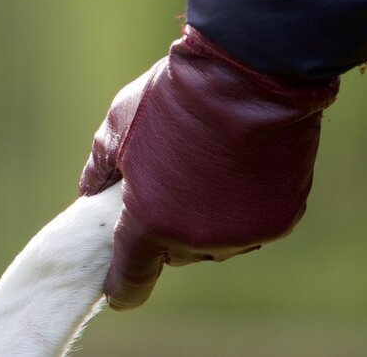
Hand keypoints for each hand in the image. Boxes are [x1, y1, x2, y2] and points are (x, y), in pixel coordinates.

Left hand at [80, 26, 338, 309]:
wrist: (247, 76)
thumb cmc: (172, 100)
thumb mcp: (117, 127)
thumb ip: (99, 168)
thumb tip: (87, 190)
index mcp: (150, 222)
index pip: (131, 276)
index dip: (121, 285)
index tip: (115, 291)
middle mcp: (198, 240)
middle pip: (173, 251)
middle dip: (163, 227)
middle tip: (160, 186)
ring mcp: (242, 234)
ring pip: (213, 241)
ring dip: (202, 218)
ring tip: (198, 170)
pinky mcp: (279, 222)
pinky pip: (248, 226)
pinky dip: (239, 208)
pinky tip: (233, 171)